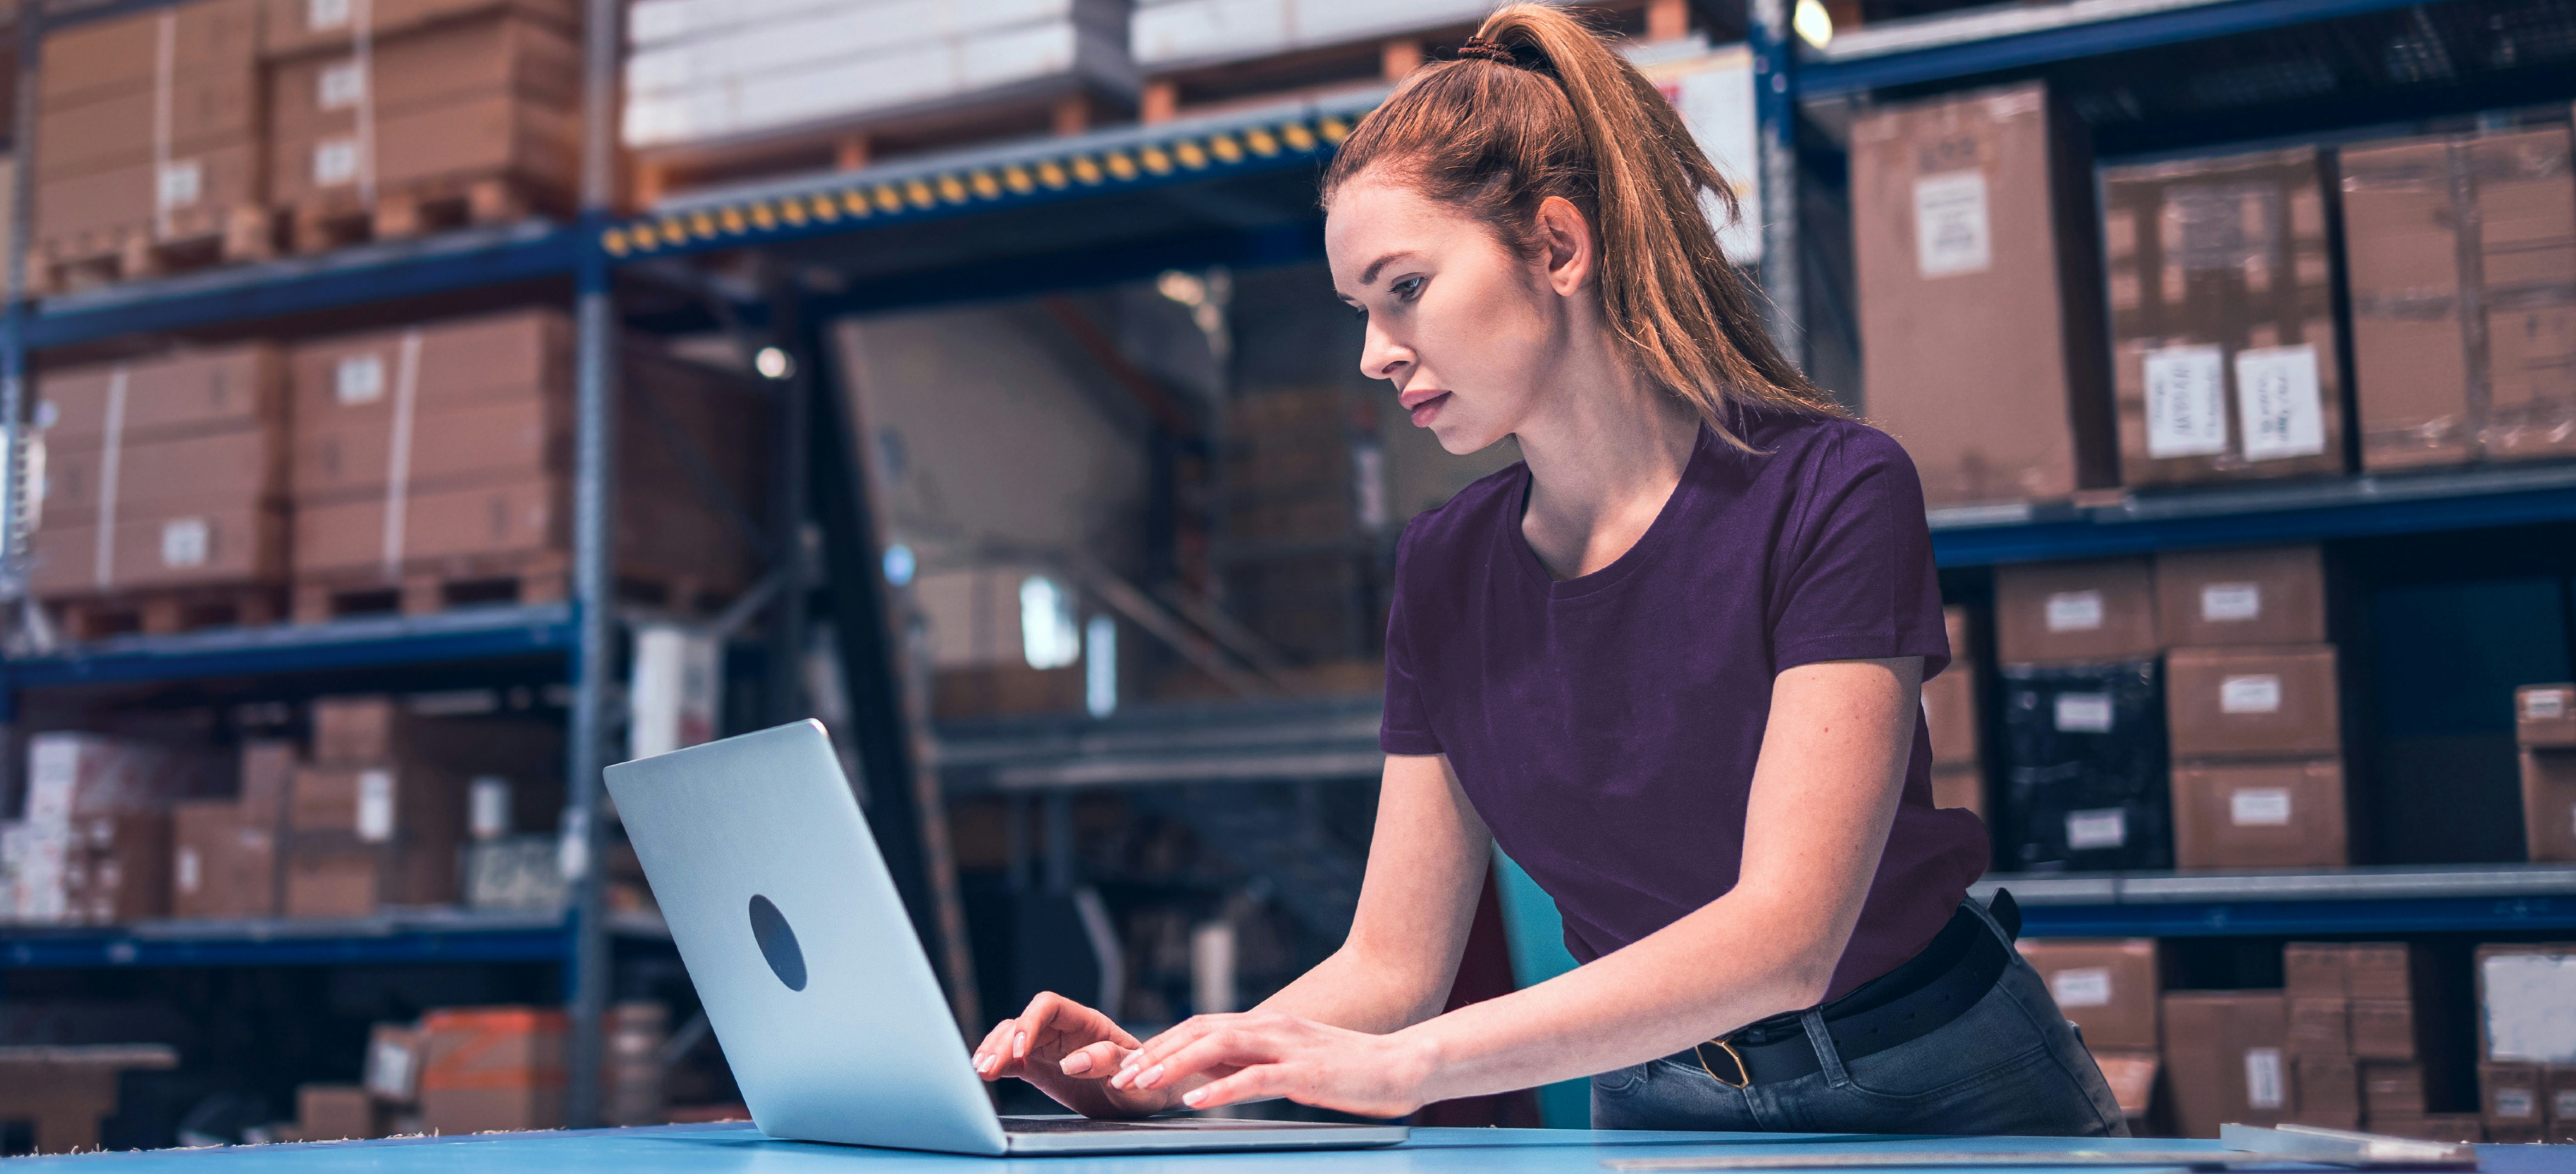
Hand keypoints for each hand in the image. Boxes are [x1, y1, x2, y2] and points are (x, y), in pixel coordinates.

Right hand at [970, 992, 1172, 1118]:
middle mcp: (1064, 1030)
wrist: (1143, 1099)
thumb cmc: (1145, 1083)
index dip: (1030, 1022)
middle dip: (1004, 1042)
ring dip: (995, 1051)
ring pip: (1013, 1037)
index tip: (1021, 1049)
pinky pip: (1012, 1058)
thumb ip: (1109, 1062)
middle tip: (988, 1067)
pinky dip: (996, 1062)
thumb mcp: (1135, 1074)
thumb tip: (1072, 1062)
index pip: (1050, 1005)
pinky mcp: (1039, 1067)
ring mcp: (1050, 1047)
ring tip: (981, 1071)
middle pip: (1024, 1022)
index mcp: (1088, 1023)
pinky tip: (984, 1072)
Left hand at [1111, 1010, 1435, 1118]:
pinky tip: (1196, 1102)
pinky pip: (1255, 1078)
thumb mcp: (1289, 1065)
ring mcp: (1287, 1047)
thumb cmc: (1347, 1070)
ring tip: (1145, 1083)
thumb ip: (1250, 1066)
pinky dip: (1221, 1090)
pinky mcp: (1305, 1072)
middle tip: (1120, 1074)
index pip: (1200, 1026)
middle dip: (1156, 1052)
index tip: (1128, 1064)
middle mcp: (1271, 1027)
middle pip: (1199, 1031)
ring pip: (1219, 1048)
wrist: (1401, 1064)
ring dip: (1176, 1065)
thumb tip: (1209, 1080)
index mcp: (1265, 1025)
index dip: (1161, 1043)